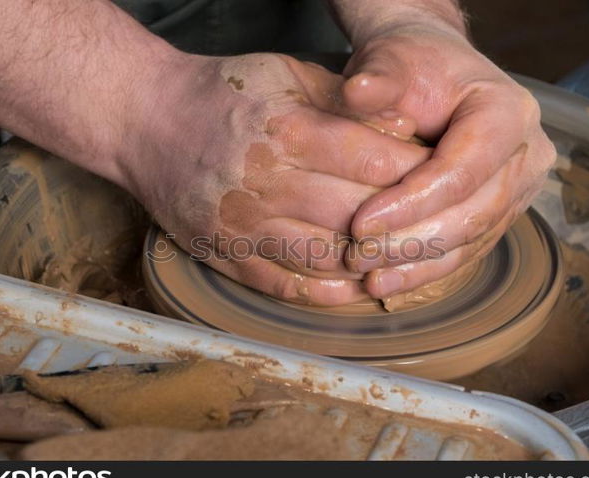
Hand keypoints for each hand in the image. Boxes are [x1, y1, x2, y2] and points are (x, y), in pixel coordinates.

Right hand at [120, 51, 430, 304]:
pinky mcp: (227, 253)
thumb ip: (345, 101)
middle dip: (405, 223)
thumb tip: (405, 129)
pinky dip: (327, 293)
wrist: (147, 122)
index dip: (416, 173)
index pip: (374, 160)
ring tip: (401, 259)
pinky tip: (355, 285)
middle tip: (435, 225)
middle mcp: (268, 182)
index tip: (441, 178)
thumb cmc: (224, 94)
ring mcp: (245, 224)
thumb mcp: (286, 74)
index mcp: (288, 129)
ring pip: (328, 257)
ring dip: (372, 264)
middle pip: (359, 214)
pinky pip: (286, 285)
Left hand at [340, 19, 556, 298]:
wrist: (430, 71)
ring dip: (417, 265)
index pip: (462, 170)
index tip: (360, 222)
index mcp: (509, 112)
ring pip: (470, 240)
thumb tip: (357, 91)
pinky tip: (386, 282)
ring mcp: (518, 189)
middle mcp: (526, 154)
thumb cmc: (411, 63)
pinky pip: (465, 250)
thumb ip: (378, 76)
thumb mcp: (392, 58)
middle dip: (411, 241)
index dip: (411, 202)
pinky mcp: (498, 214)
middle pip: (472, 213)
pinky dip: (424, 269)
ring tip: (369, 278)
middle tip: (358, 256)